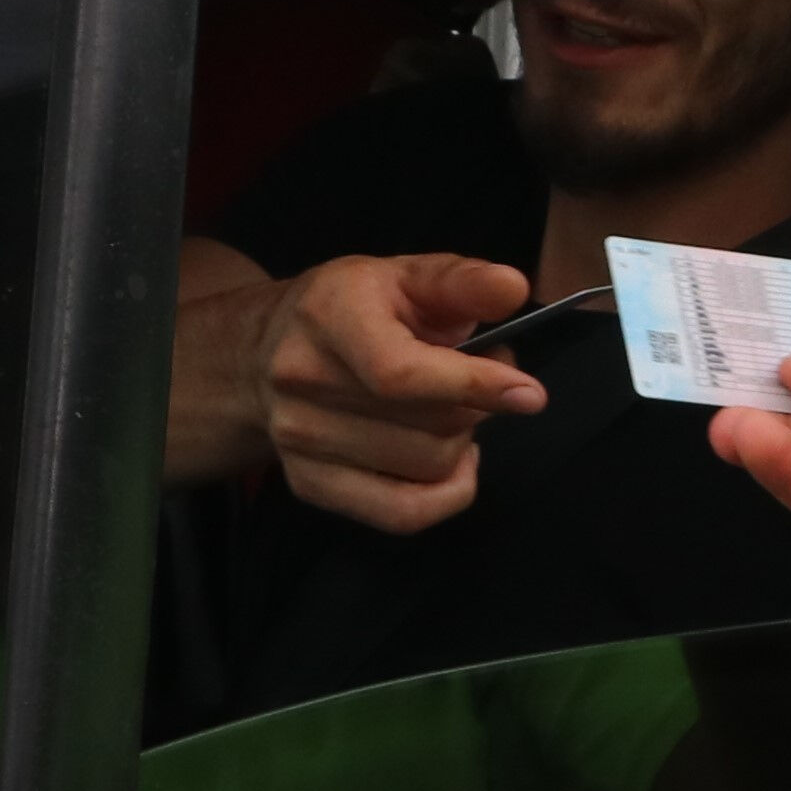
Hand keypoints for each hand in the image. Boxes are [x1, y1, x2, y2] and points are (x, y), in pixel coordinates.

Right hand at [256, 251, 541, 531]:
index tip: (528, 394)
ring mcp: (299, 438)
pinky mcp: (307, 483)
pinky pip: (402, 514)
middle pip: (428, 426)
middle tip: (482, 384)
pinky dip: (446, 495)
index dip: (472, 386)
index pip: (400, 373)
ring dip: (462, 446)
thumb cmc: (352, 310)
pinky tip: (453, 464)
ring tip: (453, 412)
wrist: (261, 353)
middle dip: (477, 408)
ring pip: (426, 469)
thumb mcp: (406, 276)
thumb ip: (462, 281)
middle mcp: (302, 379)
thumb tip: (512, 288)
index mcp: (329, 315)